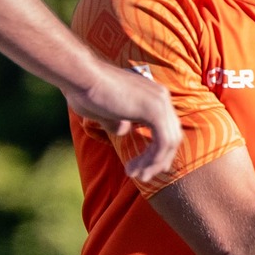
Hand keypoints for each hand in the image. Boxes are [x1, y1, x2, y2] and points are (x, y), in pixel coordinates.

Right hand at [67, 60, 183, 187]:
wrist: (81, 77)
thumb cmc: (86, 90)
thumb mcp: (105, 112)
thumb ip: (118, 121)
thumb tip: (123, 131)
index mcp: (153, 95)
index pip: (166, 129)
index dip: (157, 152)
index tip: (141, 166)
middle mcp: (161, 97)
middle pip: (172, 137)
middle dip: (159, 161)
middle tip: (142, 176)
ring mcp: (160, 102)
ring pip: (169, 143)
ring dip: (154, 164)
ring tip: (137, 176)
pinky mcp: (154, 111)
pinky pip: (162, 144)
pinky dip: (151, 160)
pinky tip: (134, 169)